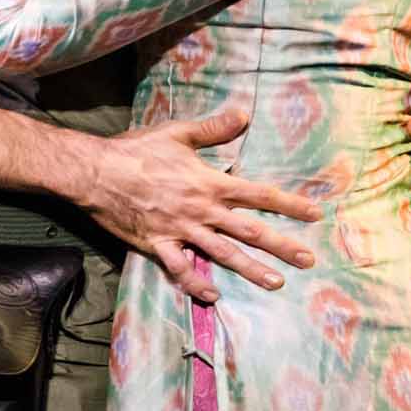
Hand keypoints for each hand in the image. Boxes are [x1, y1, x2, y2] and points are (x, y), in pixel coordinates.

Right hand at [67, 109, 321, 303]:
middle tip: (307, 259)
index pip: (258, 194)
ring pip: (223, 254)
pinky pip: (181, 269)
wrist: (96, 173)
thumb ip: (214, 129)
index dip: (289, 204)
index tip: (314, 213)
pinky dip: (197, 284)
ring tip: (276, 283)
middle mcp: (201, 210)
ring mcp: (181, 231)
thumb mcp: (178, 133)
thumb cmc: (137, 150)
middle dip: (281, 245)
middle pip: (249, 230)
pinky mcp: (158, 245)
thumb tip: (244, 114)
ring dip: (251, 270)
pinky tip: (213, 297)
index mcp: (209, 183)